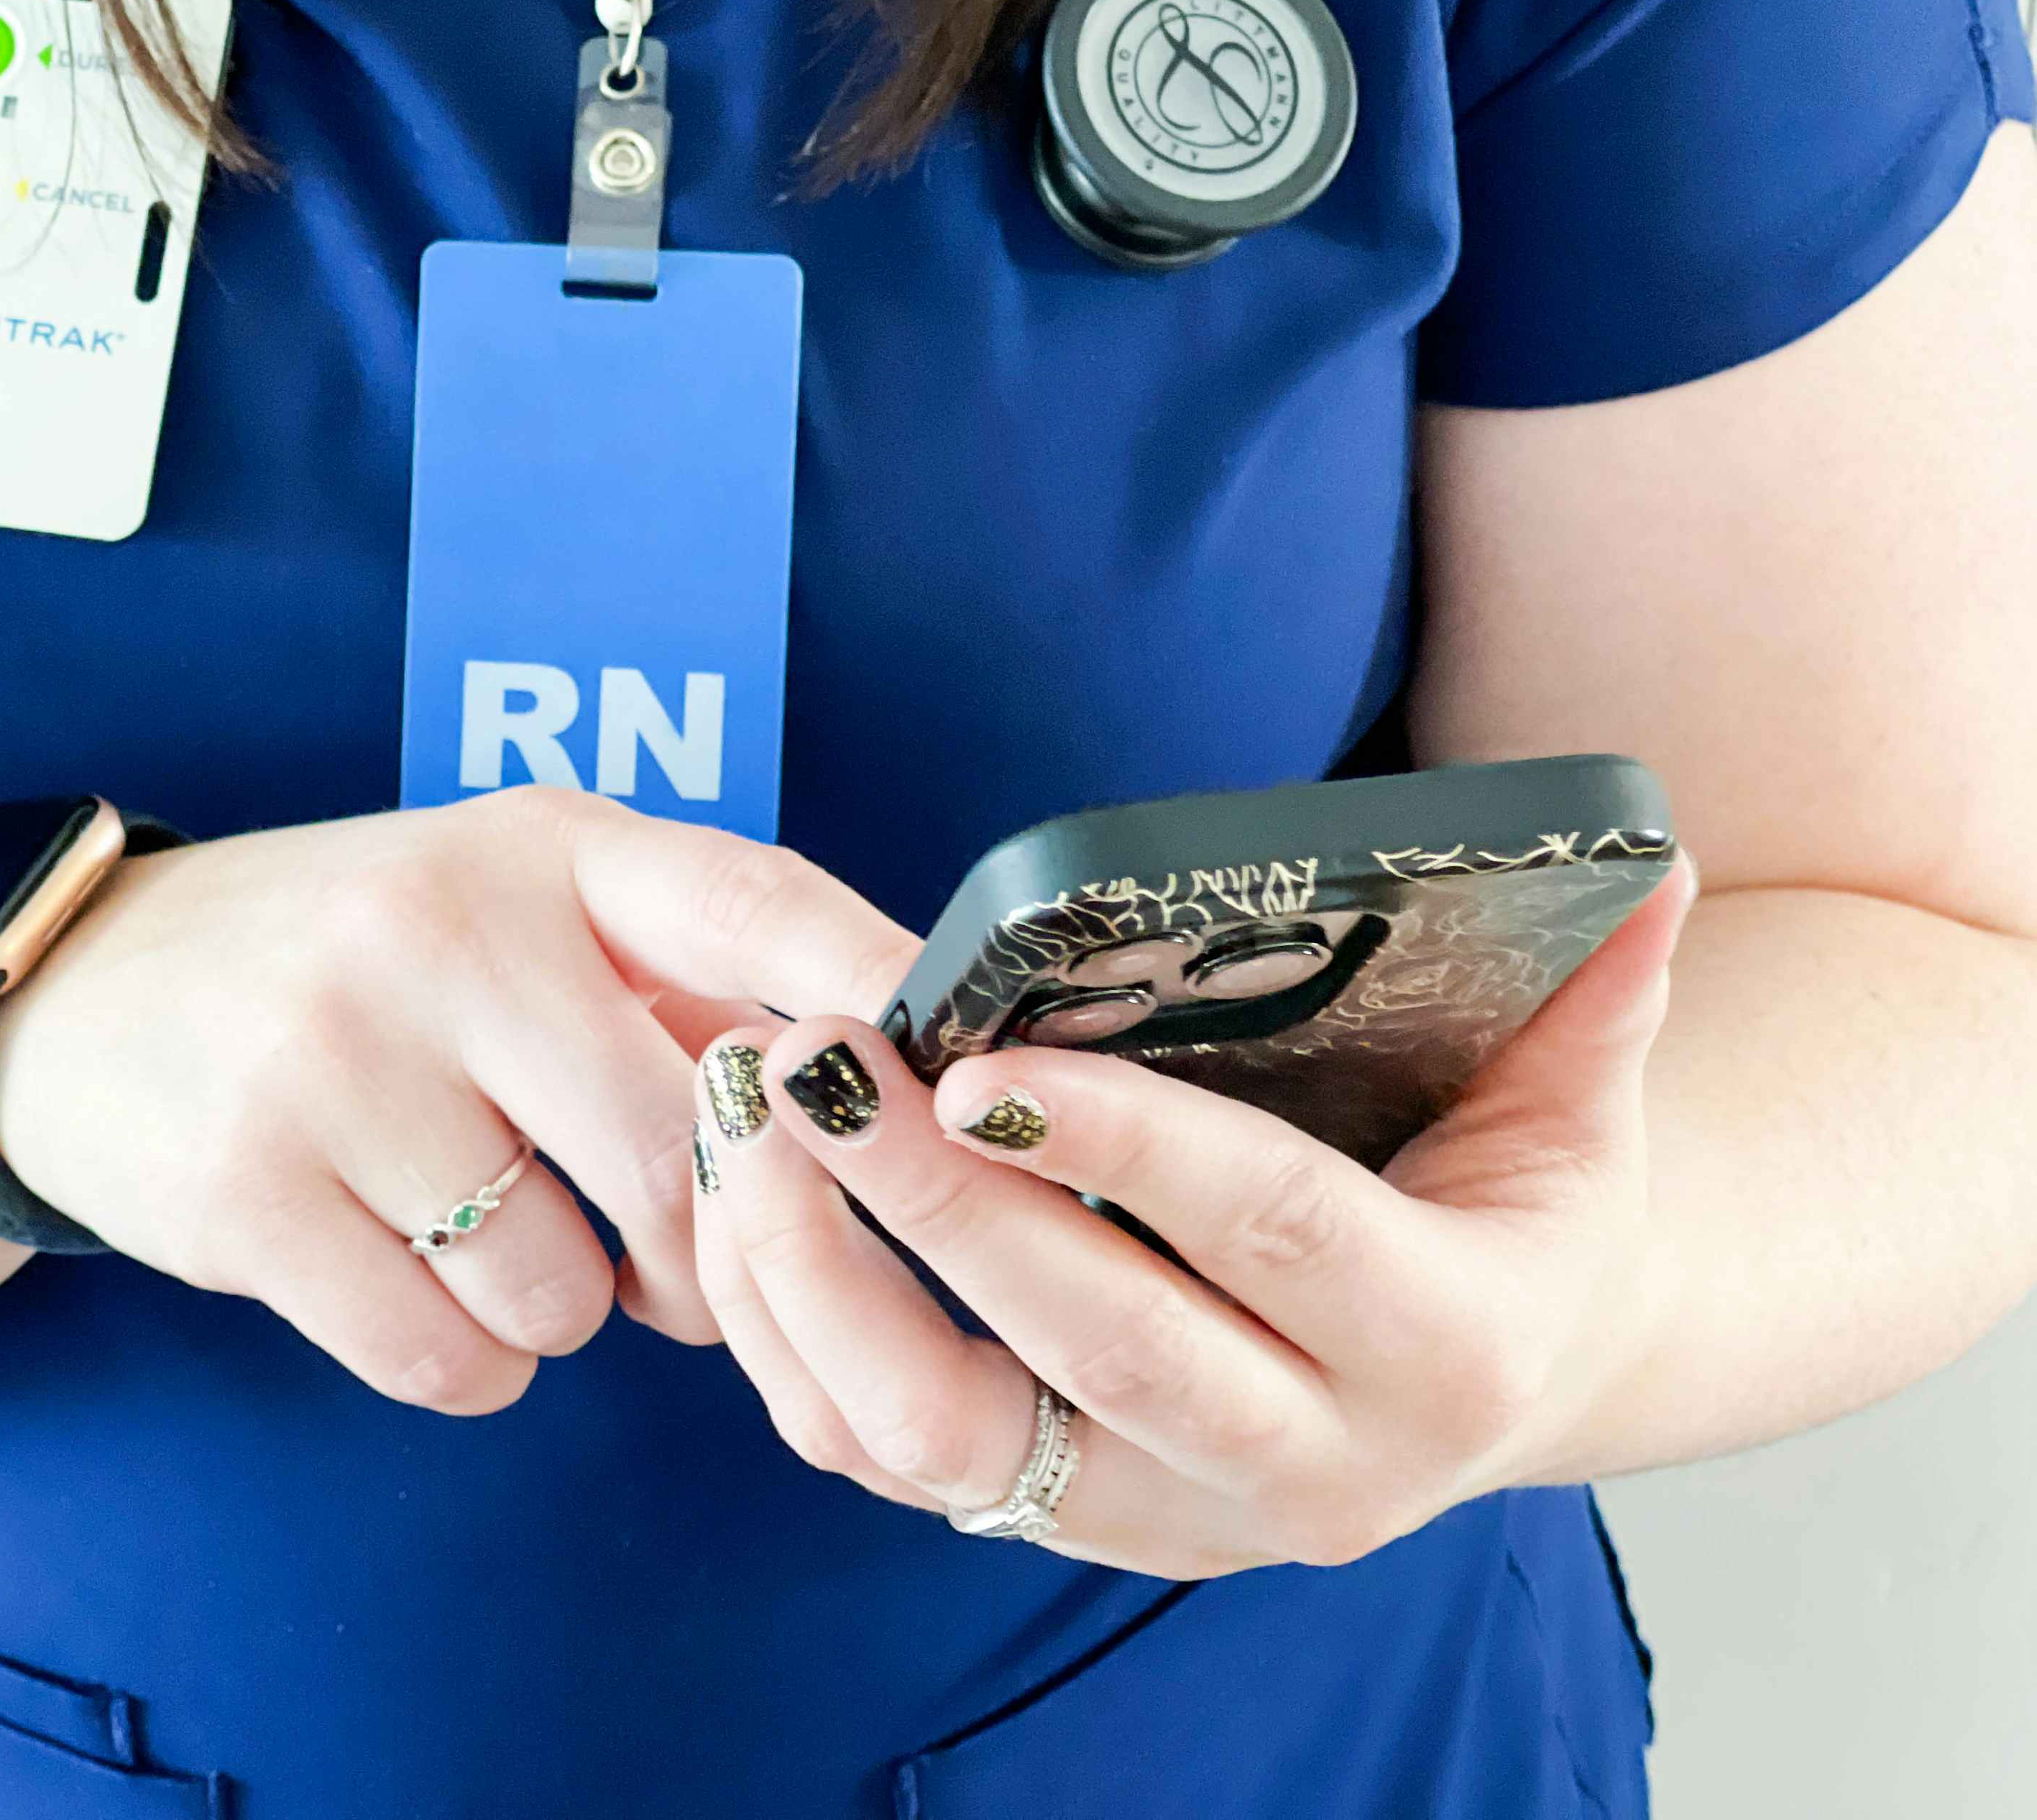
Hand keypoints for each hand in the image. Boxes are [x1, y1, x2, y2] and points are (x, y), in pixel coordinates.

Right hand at [0, 788, 915, 1415]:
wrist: (77, 1001)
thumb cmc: (348, 968)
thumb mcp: (498, 909)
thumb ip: (669, 981)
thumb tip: (857, 1106)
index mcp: (535, 849)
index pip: (752, 902)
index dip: (876, 991)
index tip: (965, 1075)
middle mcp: (441, 929)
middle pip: (679, 1154)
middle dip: (700, 1247)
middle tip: (664, 1252)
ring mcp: (334, 1057)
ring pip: (567, 1286)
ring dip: (562, 1307)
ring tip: (485, 1230)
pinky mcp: (247, 1191)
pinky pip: (448, 1357)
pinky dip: (464, 1358)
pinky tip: (410, 1279)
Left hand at [689, 858, 1698, 1574]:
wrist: (1500, 1375)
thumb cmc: (1515, 1210)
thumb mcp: (1576, 1111)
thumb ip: (1590, 996)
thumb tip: (1636, 861)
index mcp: (1450, 1345)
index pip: (1269, 1232)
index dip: (1123, 1148)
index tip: (979, 1063)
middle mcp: (1315, 1465)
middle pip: (1099, 1345)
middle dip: (943, 1212)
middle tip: (815, 1075)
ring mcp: (1180, 1516)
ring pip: (963, 1444)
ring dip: (832, 1294)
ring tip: (750, 1140)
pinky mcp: (1075, 1525)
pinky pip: (903, 1468)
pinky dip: (805, 1353)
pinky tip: (750, 1217)